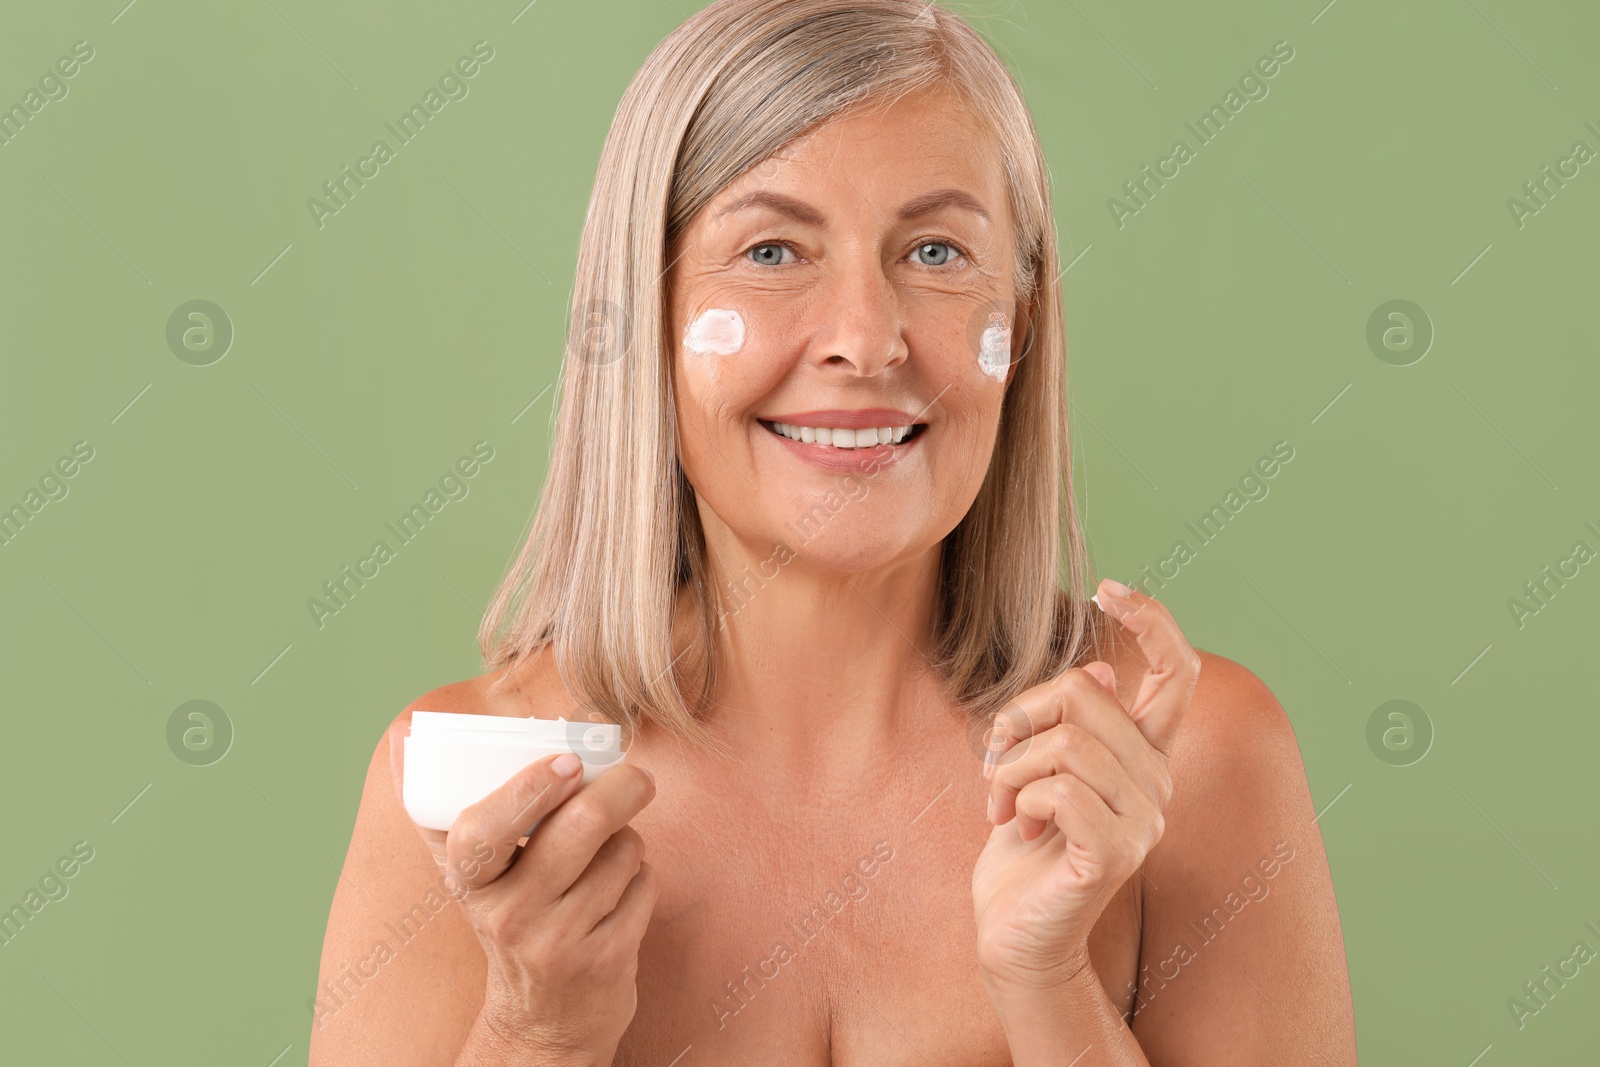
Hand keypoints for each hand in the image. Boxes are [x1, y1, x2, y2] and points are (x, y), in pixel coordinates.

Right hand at [390, 728, 658, 1064]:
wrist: (543, 1022)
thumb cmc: (510, 922)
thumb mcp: (470, 876)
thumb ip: (440, 809)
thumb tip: (401, 738)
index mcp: (470, 884)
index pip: (483, 831)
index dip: (528, 789)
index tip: (566, 761)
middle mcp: (509, 916)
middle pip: (581, 824)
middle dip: (621, 787)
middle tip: (636, 778)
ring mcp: (559, 941)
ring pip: (622, 849)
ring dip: (628, 839)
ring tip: (608, 854)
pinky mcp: (606, 960)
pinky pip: (643, 885)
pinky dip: (641, 877)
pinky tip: (618, 893)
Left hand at [971, 579, 1199, 996]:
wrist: (1013, 933)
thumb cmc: (1021, 850)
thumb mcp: (1033, 770)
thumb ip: (1067, 725)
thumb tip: (1101, 674)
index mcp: (1142, 756)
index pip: (1179, 672)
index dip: (1154, 619)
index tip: (1109, 588)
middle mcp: (1156, 783)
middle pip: (1084, 693)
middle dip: (1017, 719)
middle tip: (994, 768)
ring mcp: (1143, 820)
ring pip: (1064, 740)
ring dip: (1008, 767)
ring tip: (999, 804)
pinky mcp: (1115, 852)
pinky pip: (1057, 788)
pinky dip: (1017, 799)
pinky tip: (1013, 826)